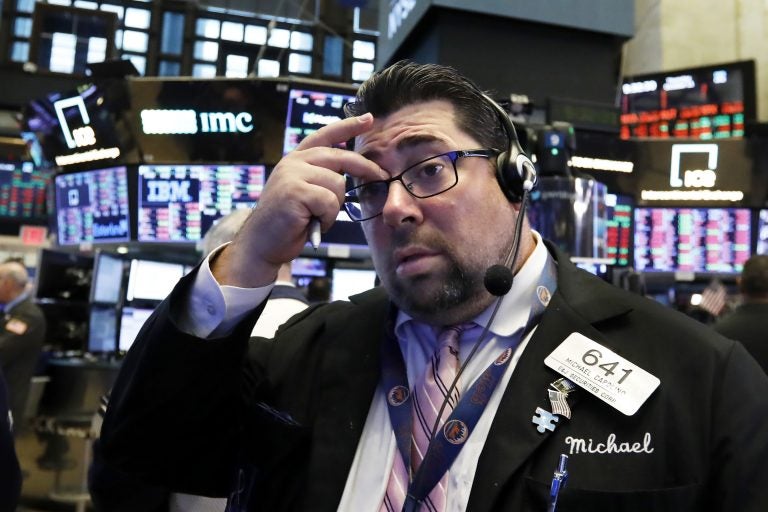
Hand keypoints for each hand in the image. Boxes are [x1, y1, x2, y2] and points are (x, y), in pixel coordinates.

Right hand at [212, 113, 381, 286]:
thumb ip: (321, 176)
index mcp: (296, 159)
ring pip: (338, 185)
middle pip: (340, 158)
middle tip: (382, 177)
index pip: (325, 135)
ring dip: (334, 207)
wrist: (262, 243)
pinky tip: (313, 223)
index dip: (347, 126)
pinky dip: (326, 218)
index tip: (369, 118)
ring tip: (317, 217)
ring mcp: (292, 175)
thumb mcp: (305, 192)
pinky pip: (329, 202)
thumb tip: (356, 169)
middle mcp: (293, 162)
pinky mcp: (295, 191)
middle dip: (365, 168)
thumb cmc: (288, 222)